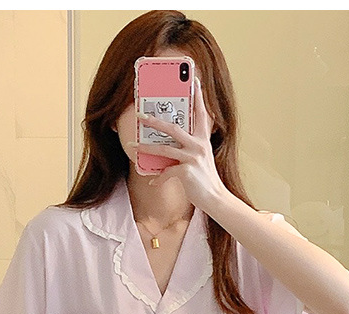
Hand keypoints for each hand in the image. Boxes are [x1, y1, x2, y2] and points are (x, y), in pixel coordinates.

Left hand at [129, 76, 228, 211]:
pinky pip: (166, 172)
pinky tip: (153, 182)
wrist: (215, 199)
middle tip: (140, 114)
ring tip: (133, 145)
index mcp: (203, 140)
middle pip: (173, 128)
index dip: (198, 96)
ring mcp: (192, 158)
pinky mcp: (186, 172)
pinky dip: (158, 178)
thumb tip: (167, 144)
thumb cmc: (205, 180)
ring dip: (146, 147)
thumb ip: (189, 149)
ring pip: (163, 149)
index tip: (194, 79)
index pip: (201, 113)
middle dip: (154, 120)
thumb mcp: (201, 159)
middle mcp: (198, 146)